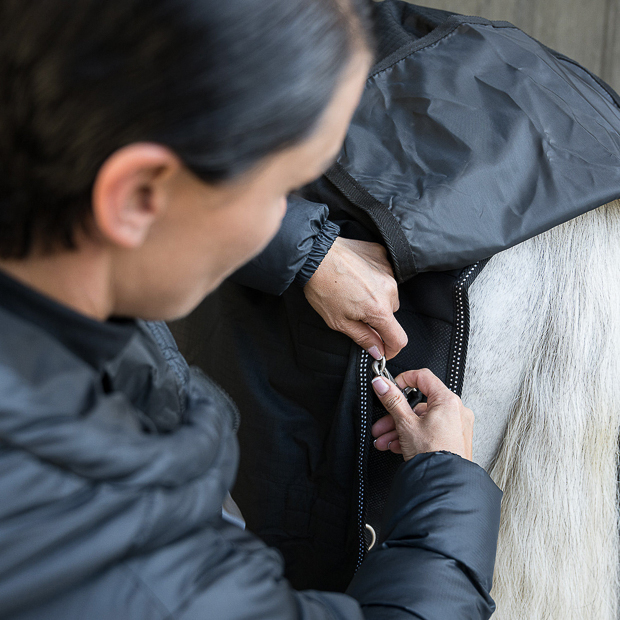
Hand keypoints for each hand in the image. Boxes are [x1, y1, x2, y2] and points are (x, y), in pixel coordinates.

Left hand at [303, 237, 406, 359]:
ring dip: (376, 297)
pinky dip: (374, 279)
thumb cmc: (322, 288)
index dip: (391, 350)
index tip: (382, 351)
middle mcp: (389, 290)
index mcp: (379, 309)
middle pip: (391, 315)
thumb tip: (378, 351)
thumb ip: (363, 337)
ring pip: (388, 294)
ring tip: (352, 290)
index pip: (398, 339)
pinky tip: (356, 276)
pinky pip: (384, 275)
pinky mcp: (382, 257)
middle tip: (354, 311)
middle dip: (377, 318)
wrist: (315, 254)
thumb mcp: (338, 321)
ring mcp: (388, 271)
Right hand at [371, 368, 473, 460]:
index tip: (389, 387)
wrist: (444, 484)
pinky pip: (429, 431)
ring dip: (399, 429)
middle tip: (381, 423)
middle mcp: (456, 411)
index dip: (403, 380)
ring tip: (385, 440)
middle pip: (418, 404)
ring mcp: (456, 426)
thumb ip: (392, 400)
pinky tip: (398, 446)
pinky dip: (412, 436)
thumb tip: (382, 383)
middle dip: (395, 415)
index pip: (423, 377)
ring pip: (421, 420)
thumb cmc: (434, 456)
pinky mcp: (454, 440)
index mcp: (448, 400)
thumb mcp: (406, 424)